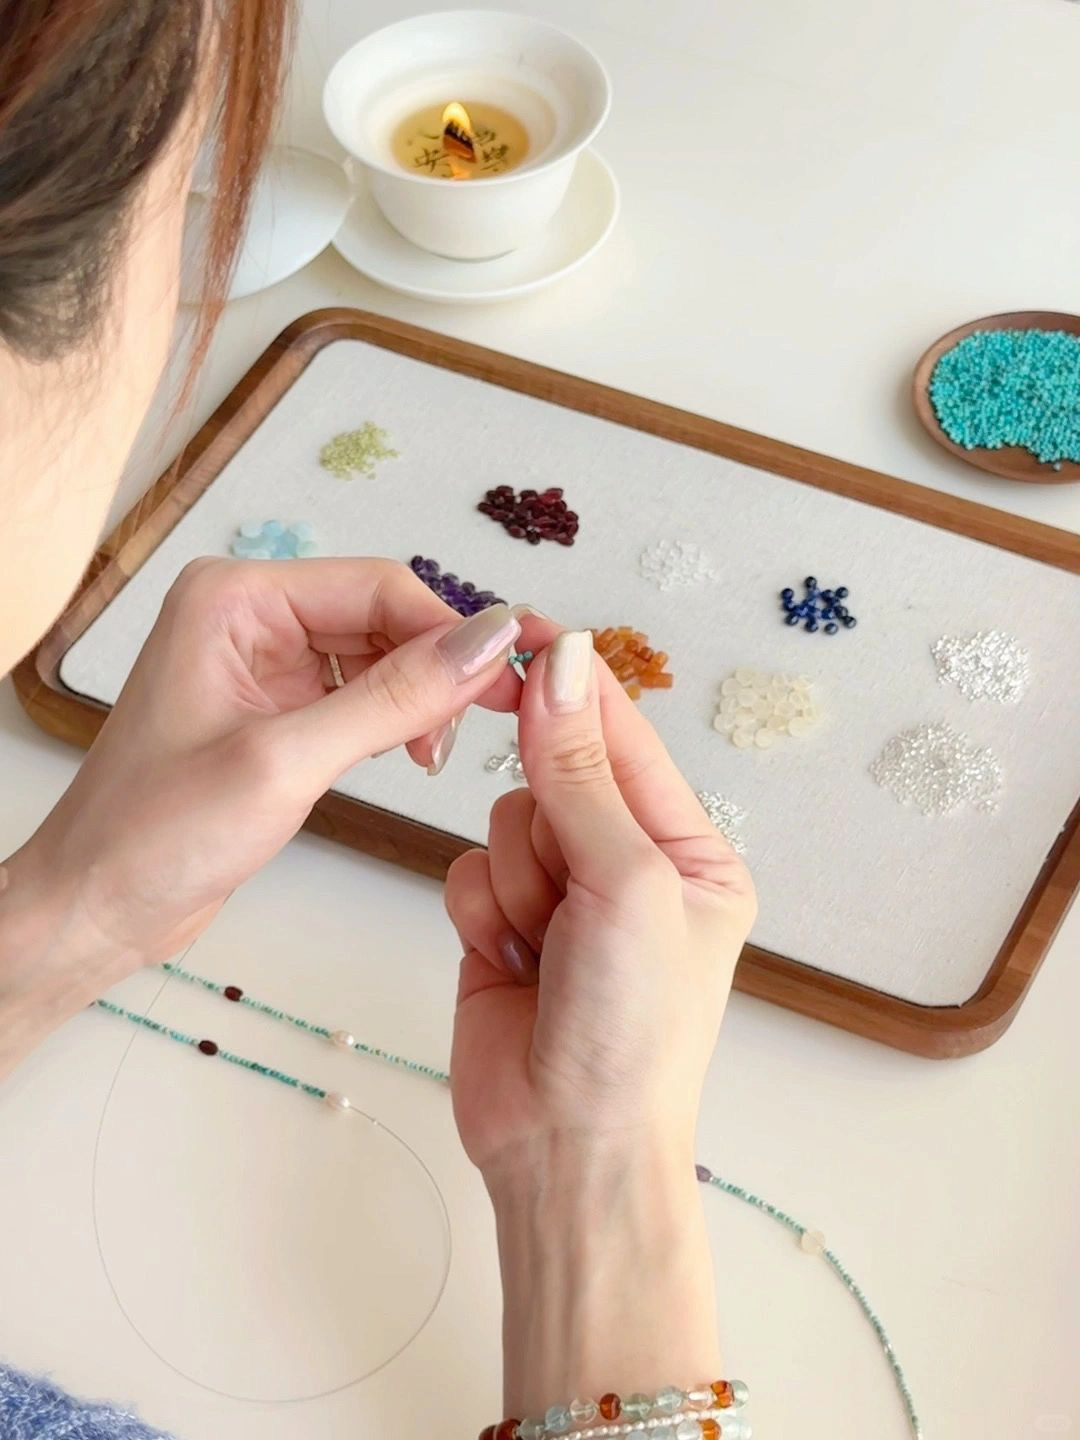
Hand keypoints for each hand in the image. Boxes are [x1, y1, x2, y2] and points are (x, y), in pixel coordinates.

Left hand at [1, 558, 520, 1066]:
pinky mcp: (277, 708)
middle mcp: (251, 615)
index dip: (453, 628)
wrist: (97, 908)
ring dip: (421, 699)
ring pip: (380, 655)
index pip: (377, 586)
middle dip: (440, 667)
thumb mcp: (286, 762)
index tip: (517, 673)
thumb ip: (394, 698)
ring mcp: (264, 662)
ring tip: (431, 757)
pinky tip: (407, 755)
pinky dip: (396, 721)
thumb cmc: (154, 835)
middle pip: (384, 616)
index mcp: (236, 598)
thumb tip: (490, 642)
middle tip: (496, 719)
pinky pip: (361, 693)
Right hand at [444, 624, 755, 1410]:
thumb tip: (564, 657)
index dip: (576, 685)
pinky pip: (466, 870)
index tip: (524, 629)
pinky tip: (508, 966)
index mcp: (691, 852)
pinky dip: (480, 912)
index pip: (626, 738)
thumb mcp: (626, 883)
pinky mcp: (502, 928)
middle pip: (553, 774)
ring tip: (543, 949)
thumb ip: (581, 769)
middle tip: (561, 885)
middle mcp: (629, 867)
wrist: (567, 1151)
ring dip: (514, 880)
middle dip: (546, 827)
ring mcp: (563, 899)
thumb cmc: (633, 1030)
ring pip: (503, 820)